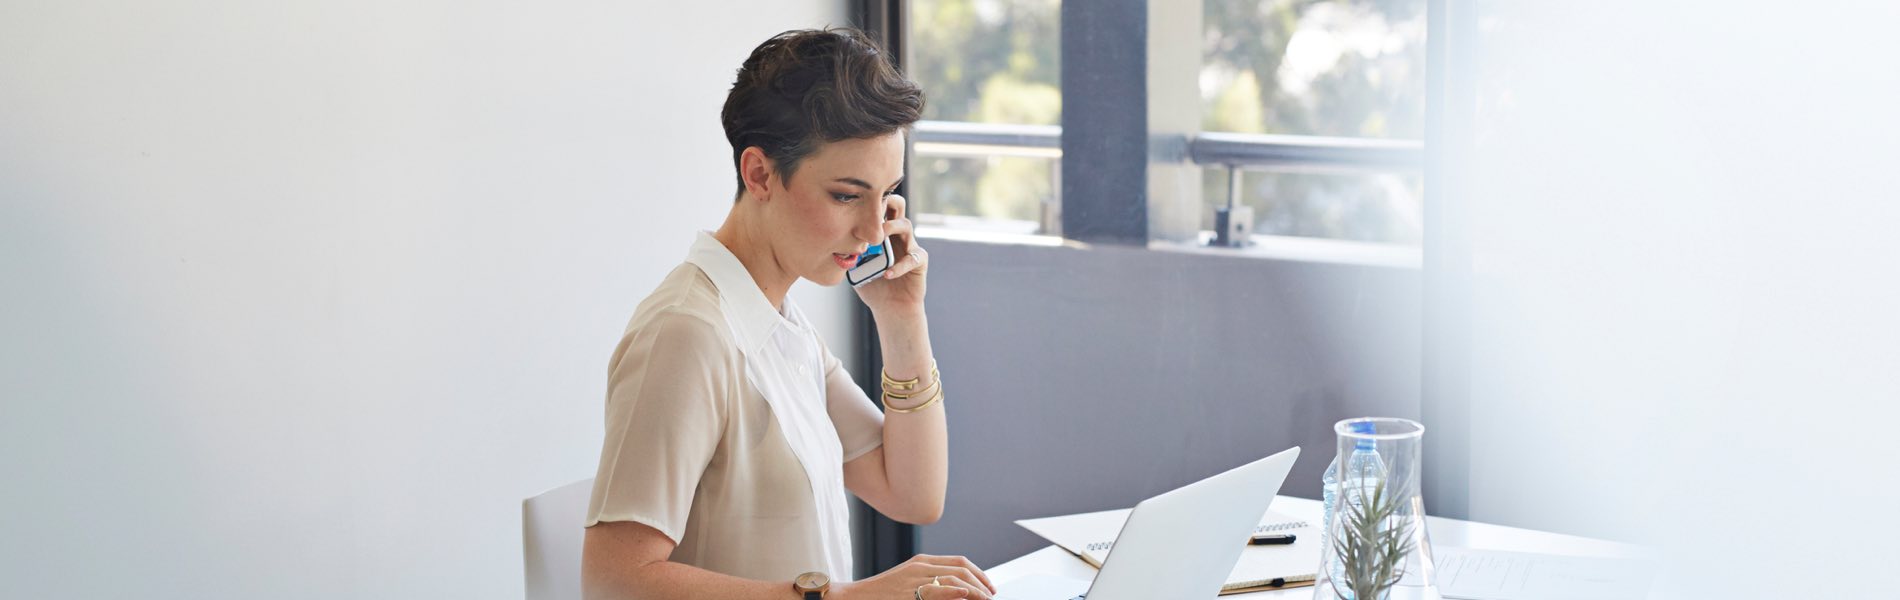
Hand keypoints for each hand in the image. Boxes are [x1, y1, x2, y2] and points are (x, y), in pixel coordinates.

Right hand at [831, 553, 996, 599]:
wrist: (855, 597)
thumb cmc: (883, 594)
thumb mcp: (909, 583)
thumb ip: (933, 583)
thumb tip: (959, 591)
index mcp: (922, 561)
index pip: (960, 561)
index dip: (979, 573)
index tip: (989, 587)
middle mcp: (921, 566)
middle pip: (961, 568)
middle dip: (982, 582)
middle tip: (991, 596)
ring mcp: (914, 578)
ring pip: (954, 577)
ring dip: (975, 589)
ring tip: (985, 599)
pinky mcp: (909, 592)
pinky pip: (936, 589)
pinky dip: (954, 590)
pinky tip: (966, 593)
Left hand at [852, 194, 927, 317]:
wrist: (891, 307)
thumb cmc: (873, 284)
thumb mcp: (855, 266)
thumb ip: (848, 252)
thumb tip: (830, 241)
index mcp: (882, 231)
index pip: (880, 205)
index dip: (871, 200)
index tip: (856, 203)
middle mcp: (897, 234)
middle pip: (898, 205)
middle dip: (887, 202)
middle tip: (872, 210)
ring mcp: (910, 246)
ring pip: (906, 225)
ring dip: (891, 228)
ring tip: (878, 239)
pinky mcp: (919, 261)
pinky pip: (913, 258)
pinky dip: (899, 266)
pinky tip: (887, 274)